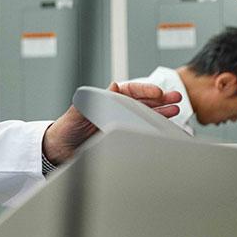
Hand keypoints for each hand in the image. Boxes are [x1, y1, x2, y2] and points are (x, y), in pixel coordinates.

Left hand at [41, 82, 181, 163]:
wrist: (59, 150)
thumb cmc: (65, 128)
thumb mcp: (78, 111)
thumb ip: (94, 99)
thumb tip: (113, 86)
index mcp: (105, 100)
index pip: (129, 91)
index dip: (145, 91)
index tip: (159, 92)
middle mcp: (114, 110)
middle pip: (141, 102)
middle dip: (160, 99)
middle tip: (177, 98)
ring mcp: (118, 123)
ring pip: (144, 115)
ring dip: (160, 113)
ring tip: (176, 111)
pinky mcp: (120, 137)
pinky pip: (140, 131)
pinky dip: (153, 130)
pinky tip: (165, 129)